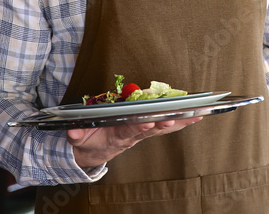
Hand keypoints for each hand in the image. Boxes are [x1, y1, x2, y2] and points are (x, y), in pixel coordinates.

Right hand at [67, 117, 202, 168]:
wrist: (93, 153)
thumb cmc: (89, 141)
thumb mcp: (78, 139)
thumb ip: (76, 134)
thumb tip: (72, 131)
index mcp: (117, 135)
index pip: (129, 131)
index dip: (139, 127)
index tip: (149, 122)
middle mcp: (134, 134)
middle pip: (151, 129)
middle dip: (164, 124)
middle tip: (175, 119)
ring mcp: (142, 132)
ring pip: (163, 127)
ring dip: (179, 121)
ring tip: (196, 115)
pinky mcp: (147, 129)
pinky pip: (167, 125)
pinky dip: (182, 121)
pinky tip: (197, 116)